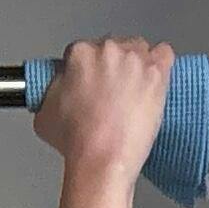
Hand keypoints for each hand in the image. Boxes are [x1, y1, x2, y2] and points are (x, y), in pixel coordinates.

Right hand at [34, 36, 173, 178]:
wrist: (103, 160)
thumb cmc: (78, 142)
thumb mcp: (44, 113)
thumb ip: (51, 90)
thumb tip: (57, 87)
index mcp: (80, 54)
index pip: (83, 50)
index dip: (88, 70)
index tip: (92, 83)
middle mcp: (108, 50)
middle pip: (113, 47)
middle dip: (112, 68)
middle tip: (112, 93)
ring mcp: (135, 59)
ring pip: (139, 49)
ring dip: (136, 65)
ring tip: (133, 91)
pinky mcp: (157, 73)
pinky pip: (164, 53)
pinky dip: (161, 64)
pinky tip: (154, 81)